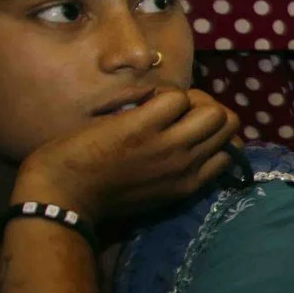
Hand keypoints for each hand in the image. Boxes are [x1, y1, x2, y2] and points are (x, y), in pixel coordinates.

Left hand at [13, 89, 241, 224]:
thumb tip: (193, 141)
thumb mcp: (154, 195)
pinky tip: (140, 102)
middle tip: (179, 111)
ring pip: (212, 108)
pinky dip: (160, 93)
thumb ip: (178, 173)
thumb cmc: (100, 197)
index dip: (215, 132)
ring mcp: (167, 146)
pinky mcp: (142, 128)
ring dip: (190, 99)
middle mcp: (187, 165)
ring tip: (162, 105)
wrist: (62, 198)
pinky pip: (174, 97)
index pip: (231, 150)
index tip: (190, 129)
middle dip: (208, 109)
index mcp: (190, 184)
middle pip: (228, 122)